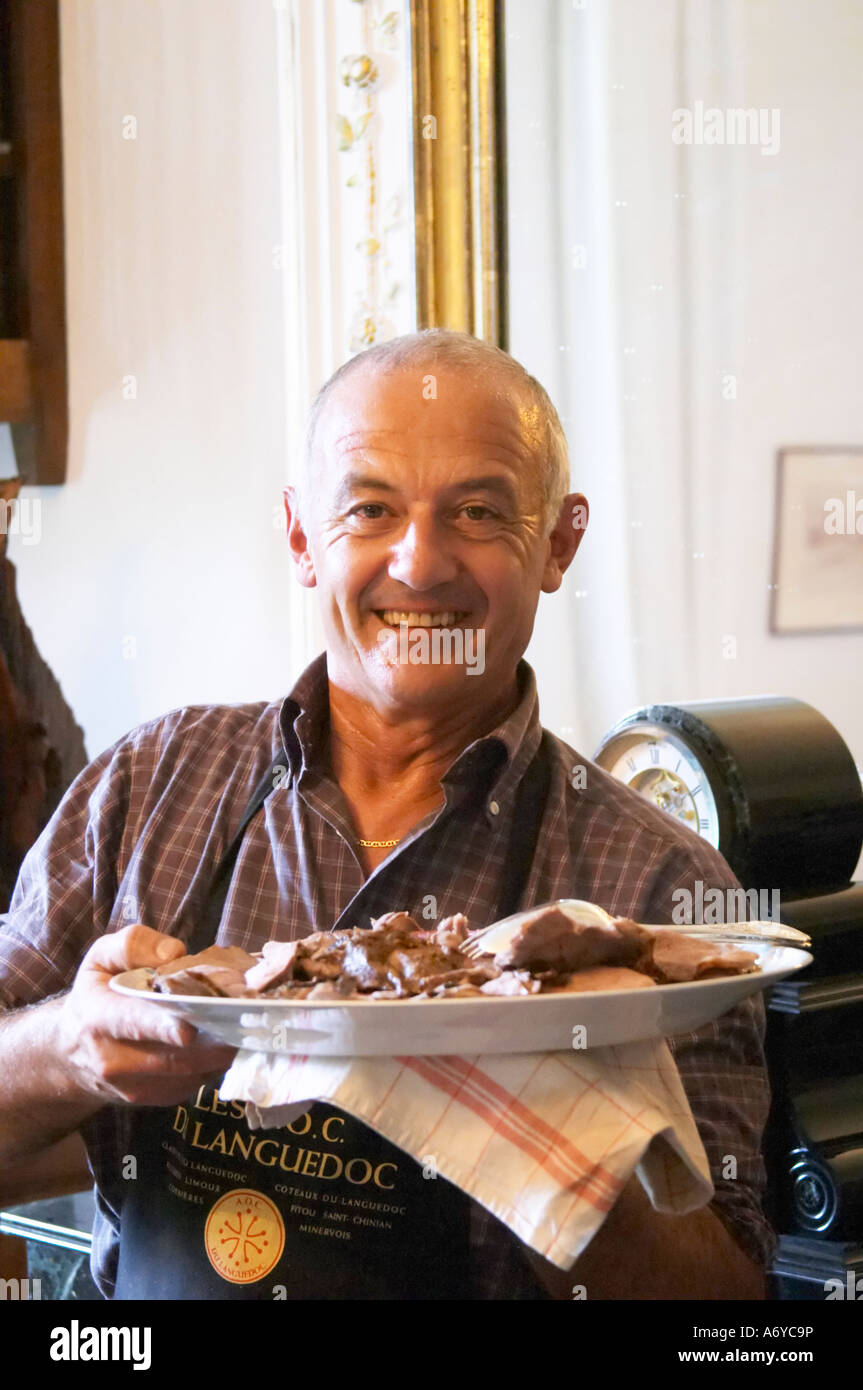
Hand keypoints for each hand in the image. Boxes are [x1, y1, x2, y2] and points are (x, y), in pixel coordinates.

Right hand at [55, 924, 236, 1106]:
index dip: (164, 1027)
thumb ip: (133, 945)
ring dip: (220, 1054)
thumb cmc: (95, 994)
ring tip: (246, 1028)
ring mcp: (131, 1087)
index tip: (190, 1028)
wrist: (71, 1050)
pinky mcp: (150, 1099)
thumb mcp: (101, 958)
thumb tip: (174, 953)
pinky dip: (213, 1066)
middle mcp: (112, 1060)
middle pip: (173, 1057)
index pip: (134, 1023)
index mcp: (99, 1017)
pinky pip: (191, 1085)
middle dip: (214, 1039)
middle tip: (249, 1020)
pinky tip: (226, 1042)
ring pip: (188, 1075)